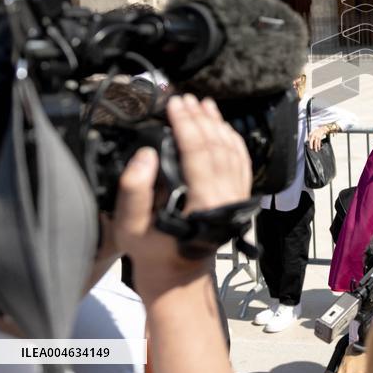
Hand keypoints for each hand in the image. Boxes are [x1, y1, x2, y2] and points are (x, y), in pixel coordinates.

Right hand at [113, 94, 251, 296]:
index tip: (174, 104)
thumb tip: (146, 154)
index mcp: (203, 201)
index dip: (186, 124)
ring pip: (232, 151)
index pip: (198, 151)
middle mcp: (226, 196)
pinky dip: (232, 141)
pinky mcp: (239, 196)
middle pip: (216, 146)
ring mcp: (237, 196)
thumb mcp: (131, 228)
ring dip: (218, 125)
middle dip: (200, 118)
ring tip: (204, 104)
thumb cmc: (153, 252)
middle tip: (185, 98)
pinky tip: (222, 126)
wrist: (180, 275)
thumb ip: (135, 191)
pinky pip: (241, 162)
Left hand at [308, 125, 332, 150]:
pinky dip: (319, 146)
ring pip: (317, 143)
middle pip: (315, 142)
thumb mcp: (311, 133)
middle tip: (314, 150)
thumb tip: (307, 140)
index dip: (311, 144)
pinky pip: (319, 142)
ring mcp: (318, 137)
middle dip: (314, 146)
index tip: (310, 148)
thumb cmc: (315, 132)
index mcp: (312, 135)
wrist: (321, 129)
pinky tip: (319, 148)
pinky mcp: (320, 138)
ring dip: (317, 147)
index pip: (311, 140)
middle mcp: (315, 136)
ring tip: (316, 150)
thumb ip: (309, 137)